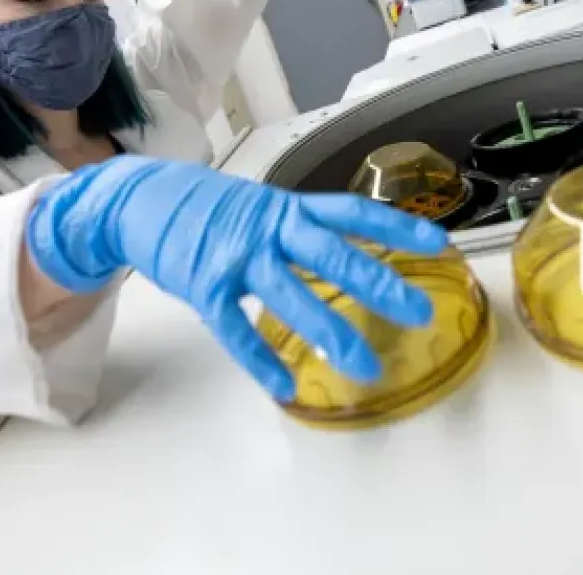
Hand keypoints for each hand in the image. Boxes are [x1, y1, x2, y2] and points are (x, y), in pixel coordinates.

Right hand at [26, 156, 447, 399]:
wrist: (141, 197)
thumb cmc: (210, 208)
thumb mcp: (264, 208)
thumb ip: (303, 230)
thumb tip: (354, 254)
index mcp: (290, 208)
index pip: (353, 213)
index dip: (397, 226)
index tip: (441, 244)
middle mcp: (270, 228)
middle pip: (332, 254)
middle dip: (378, 283)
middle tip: (417, 312)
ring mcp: (237, 256)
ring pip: (290, 294)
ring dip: (330, 332)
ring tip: (363, 366)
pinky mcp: (205, 285)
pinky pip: (235, 327)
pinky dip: (260, 358)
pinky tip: (284, 385)